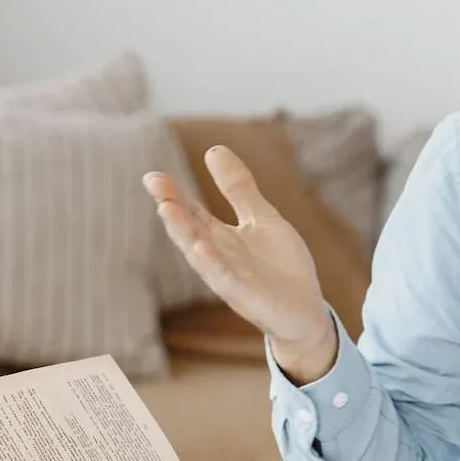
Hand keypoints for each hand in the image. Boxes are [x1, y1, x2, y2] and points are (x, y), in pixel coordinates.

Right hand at [143, 146, 337, 380]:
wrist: (307, 311)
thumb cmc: (281, 266)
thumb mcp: (262, 218)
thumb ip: (238, 189)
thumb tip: (213, 149)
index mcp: (220, 238)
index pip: (192, 213)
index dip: (174, 195)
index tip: (153, 176)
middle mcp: (219, 258)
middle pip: (190, 231)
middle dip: (173, 210)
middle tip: (155, 185)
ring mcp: (231, 278)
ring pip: (202, 255)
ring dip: (185, 234)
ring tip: (168, 209)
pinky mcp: (248, 297)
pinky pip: (228, 280)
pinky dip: (215, 265)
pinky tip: (204, 248)